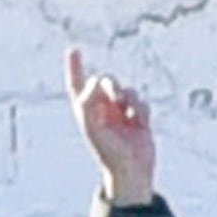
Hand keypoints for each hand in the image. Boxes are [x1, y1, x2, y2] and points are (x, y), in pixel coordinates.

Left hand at [64, 46, 157, 206]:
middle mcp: (101, 108)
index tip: (74, 50)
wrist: (131, 167)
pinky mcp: (138, 116)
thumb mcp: (92, 126)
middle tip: (115, 95)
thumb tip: (94, 82)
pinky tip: (140, 124)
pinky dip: (142, 110)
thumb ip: (89, 101)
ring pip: (127, 90)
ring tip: (130, 116)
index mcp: (85, 111)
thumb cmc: (107, 150)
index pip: (77, 85)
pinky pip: (142, 102)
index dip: (75, 67)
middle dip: (111, 84)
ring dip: (129, 100)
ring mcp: (121, 111)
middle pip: (106, 81)